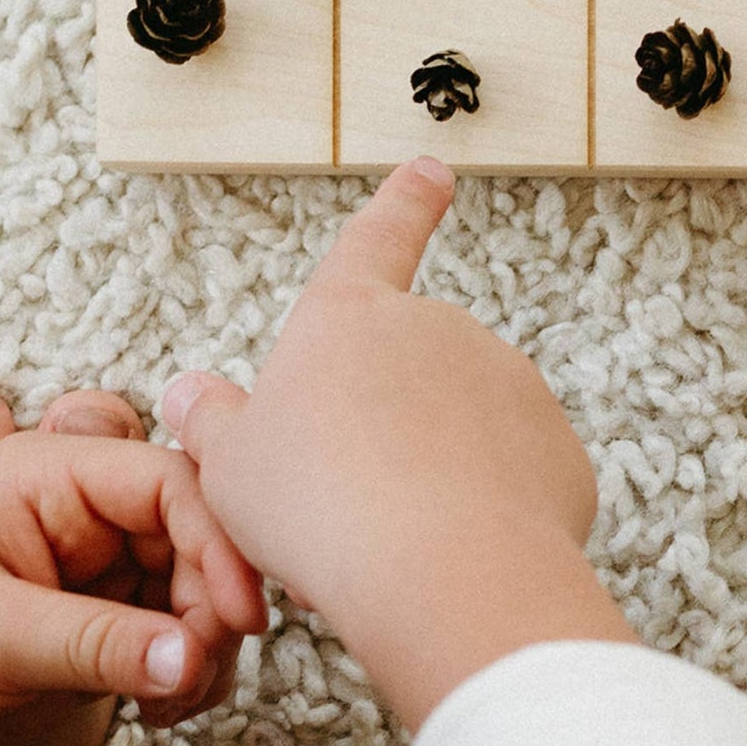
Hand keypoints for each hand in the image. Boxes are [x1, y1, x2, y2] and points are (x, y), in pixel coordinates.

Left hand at [0, 398, 266, 745]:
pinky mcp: (93, 629)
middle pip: (196, 537)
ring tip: (174, 705)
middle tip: (201, 672)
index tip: (240, 617)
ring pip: (192, 591)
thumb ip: (97, 643)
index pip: (169, 483)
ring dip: (203, 646)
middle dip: (214, 605)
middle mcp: (79, 515)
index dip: (219, 543)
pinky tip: (158, 713)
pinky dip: (182, 674)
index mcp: (44, 475)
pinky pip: (170, 639)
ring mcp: (89, 572)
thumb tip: (195, 658)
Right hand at [163, 159, 634, 731]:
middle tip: (346, 503)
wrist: (444, 575)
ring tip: (395, 539)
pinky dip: (487, 511)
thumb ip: (214, 424)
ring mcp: (509, 383)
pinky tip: (454, 555)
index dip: (402, 203)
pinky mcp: (557, 449)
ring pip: (463, 429)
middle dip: (386, 428)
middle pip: (407, 372)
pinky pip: (512, 479)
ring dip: (434, 471)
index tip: (432, 170)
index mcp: (349, 317)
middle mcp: (438, 329)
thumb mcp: (231, 467)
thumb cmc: (320, 511)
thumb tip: (189, 394)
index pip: (376, 239)